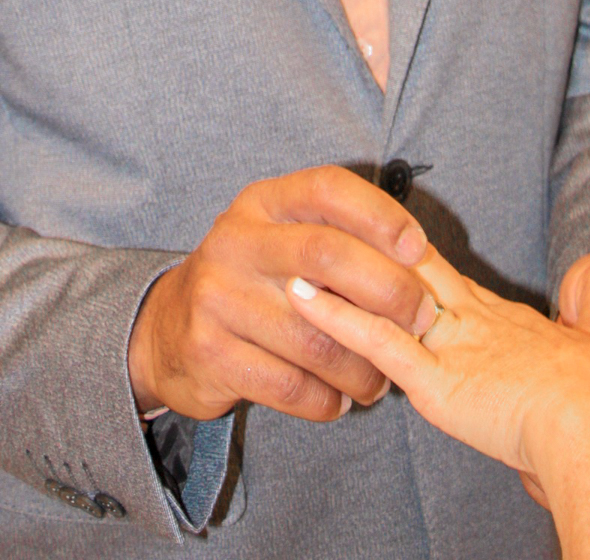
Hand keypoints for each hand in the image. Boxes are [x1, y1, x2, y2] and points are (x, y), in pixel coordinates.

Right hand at [127, 165, 436, 421]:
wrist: (169, 330)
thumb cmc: (253, 281)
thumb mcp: (281, 240)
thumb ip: (338, 239)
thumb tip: (419, 261)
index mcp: (262, 203)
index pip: (327, 189)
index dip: (380, 214)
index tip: (418, 249)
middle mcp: (237, 241)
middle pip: (326, 254)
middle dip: (388, 290)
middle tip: (421, 321)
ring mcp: (219, 297)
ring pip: (316, 336)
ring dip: (363, 366)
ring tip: (380, 380)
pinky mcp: (211, 353)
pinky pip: (290, 385)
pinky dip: (326, 400)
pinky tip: (337, 400)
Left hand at [286, 248, 589, 559]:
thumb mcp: (587, 394)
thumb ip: (553, 402)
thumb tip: (545, 436)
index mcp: (512, 325)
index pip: (450, 283)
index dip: (416, 262)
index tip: (388, 239)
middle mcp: (480, 323)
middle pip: (413, 272)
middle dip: (371, 250)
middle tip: (331, 223)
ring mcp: (458, 347)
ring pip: (386, 295)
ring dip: (340, 275)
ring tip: (297, 252)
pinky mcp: (442, 381)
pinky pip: (378, 342)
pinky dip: (335, 318)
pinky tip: (300, 299)